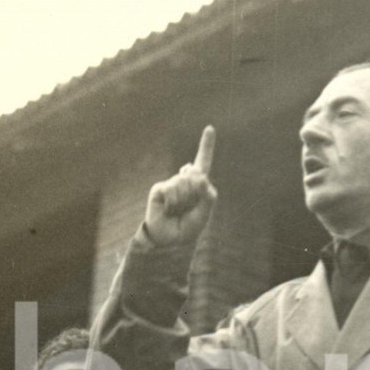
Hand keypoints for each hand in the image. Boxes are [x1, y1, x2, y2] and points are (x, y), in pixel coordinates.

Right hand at [144, 126, 216, 246]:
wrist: (170, 240)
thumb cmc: (189, 227)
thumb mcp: (205, 212)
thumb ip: (206, 193)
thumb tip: (197, 173)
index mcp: (198, 184)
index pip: (203, 162)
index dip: (206, 145)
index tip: (210, 128)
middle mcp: (184, 180)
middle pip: (196, 176)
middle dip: (195, 195)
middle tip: (188, 209)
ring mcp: (171, 183)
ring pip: (183, 183)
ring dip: (184, 201)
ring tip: (177, 211)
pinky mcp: (159, 189)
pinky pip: (171, 190)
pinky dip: (173, 203)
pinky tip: (168, 210)